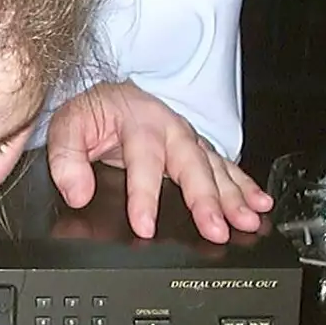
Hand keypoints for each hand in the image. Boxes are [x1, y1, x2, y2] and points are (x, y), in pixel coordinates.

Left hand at [46, 80, 271, 242]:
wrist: (111, 95)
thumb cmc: (93, 113)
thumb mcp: (67, 127)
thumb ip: (67, 159)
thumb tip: (78, 193)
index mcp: (138, 122)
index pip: (142, 162)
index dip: (144, 196)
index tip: (145, 226)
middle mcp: (170, 129)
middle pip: (190, 165)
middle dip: (206, 199)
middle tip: (215, 229)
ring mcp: (188, 139)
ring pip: (214, 168)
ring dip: (233, 196)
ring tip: (246, 220)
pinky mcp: (198, 149)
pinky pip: (226, 168)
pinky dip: (245, 186)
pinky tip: (259, 205)